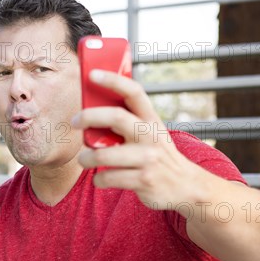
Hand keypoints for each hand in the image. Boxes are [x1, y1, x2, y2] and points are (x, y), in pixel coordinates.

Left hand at [72, 69, 201, 209]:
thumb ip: (129, 121)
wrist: (185, 186)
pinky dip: (99, 179)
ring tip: (84, 159)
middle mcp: (150, 136)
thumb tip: (92, 108)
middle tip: (74, 121)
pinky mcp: (143, 180)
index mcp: (151, 120)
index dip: (113, 80)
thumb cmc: (157, 155)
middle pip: (116, 117)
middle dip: (89, 116)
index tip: (92, 74)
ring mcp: (148, 159)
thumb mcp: (150, 133)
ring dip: (87, 158)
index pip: (133, 92)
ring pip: (104, 155)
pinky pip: (108, 178)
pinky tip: (101, 178)